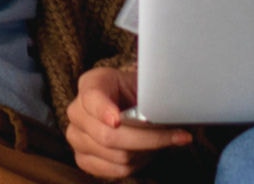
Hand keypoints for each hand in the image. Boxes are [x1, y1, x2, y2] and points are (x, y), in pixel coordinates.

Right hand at [63, 66, 189, 179]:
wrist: (127, 106)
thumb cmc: (137, 93)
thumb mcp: (144, 83)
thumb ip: (152, 92)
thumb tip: (167, 109)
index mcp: (91, 84)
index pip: (92, 98)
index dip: (104, 111)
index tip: (117, 120)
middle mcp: (76, 111)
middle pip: (108, 135)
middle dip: (147, 139)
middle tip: (177, 136)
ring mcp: (76, 137)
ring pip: (117, 156)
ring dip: (145, 152)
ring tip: (160, 141)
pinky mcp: (82, 159)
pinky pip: (114, 170)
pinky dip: (136, 164)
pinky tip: (145, 152)